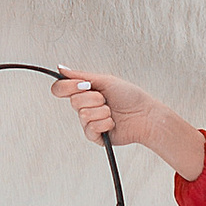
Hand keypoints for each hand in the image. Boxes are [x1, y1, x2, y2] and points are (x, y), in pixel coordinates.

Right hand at [53, 70, 205, 181]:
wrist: (145, 115)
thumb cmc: (130, 96)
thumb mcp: (105, 80)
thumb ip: (81, 75)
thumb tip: (61, 68)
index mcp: (84, 92)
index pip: (60, 89)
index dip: (68, 87)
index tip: (85, 85)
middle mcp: (84, 107)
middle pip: (73, 102)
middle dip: (94, 99)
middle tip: (106, 99)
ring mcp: (89, 122)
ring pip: (83, 115)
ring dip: (102, 111)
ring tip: (112, 112)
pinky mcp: (95, 136)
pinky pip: (90, 129)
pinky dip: (105, 124)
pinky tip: (113, 123)